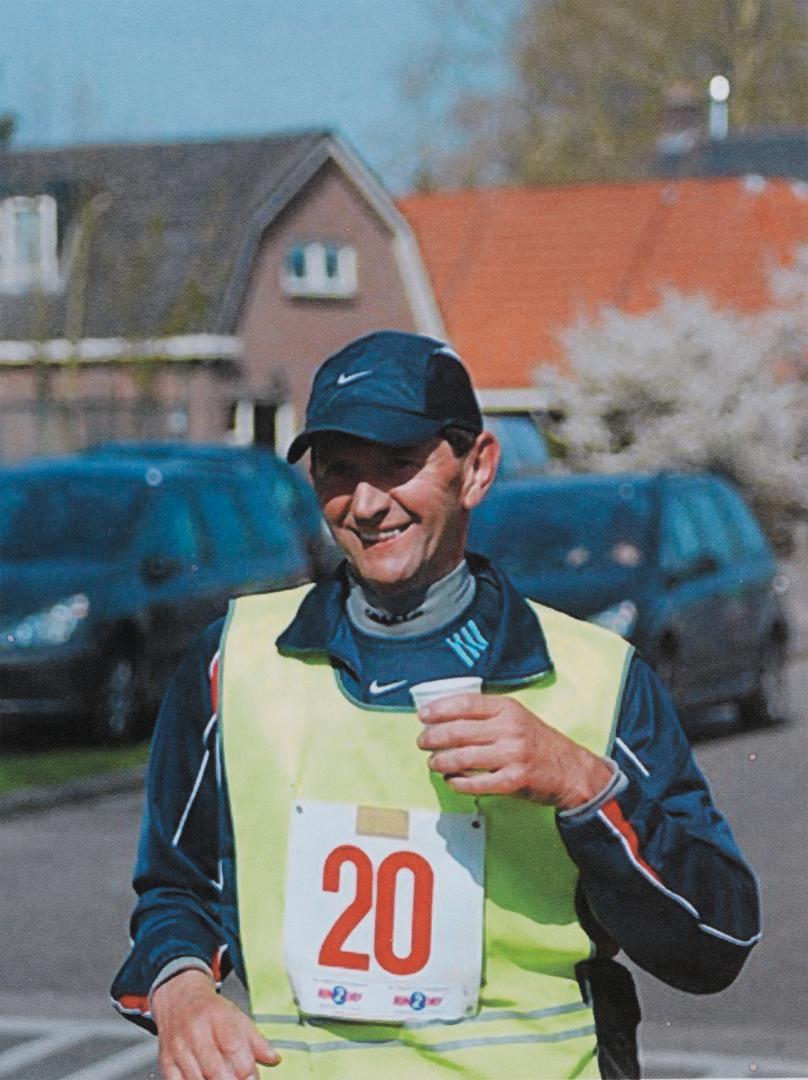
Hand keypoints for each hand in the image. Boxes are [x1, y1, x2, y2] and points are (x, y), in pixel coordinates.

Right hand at [151, 969, 280, 1078]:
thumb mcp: (237, 1017)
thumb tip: (274, 1059)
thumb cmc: (211, 1011)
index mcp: (217, 1018)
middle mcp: (196, 1033)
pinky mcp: (166, 1062)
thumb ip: (257, 1040)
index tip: (254, 1078)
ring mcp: (179, 1049)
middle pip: (215, 1069)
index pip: (234, 1048)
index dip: (247, 1070)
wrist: (179, 999)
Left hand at [416, 692, 611, 809]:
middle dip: (432, 738)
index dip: (439, 709)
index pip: (465, 704)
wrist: (570, 769)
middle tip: (423, 742)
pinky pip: (475, 783)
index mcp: (507, 708)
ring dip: (440, 762)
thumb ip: (486, 714)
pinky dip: (457, 783)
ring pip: (461, 758)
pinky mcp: (513, 781)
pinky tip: (452, 781)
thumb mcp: (516, 717)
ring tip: (433, 762)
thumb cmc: (538, 742)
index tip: (423, 715)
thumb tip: (446, 717)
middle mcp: (509, 729)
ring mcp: (511, 755)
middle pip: (457, 731)